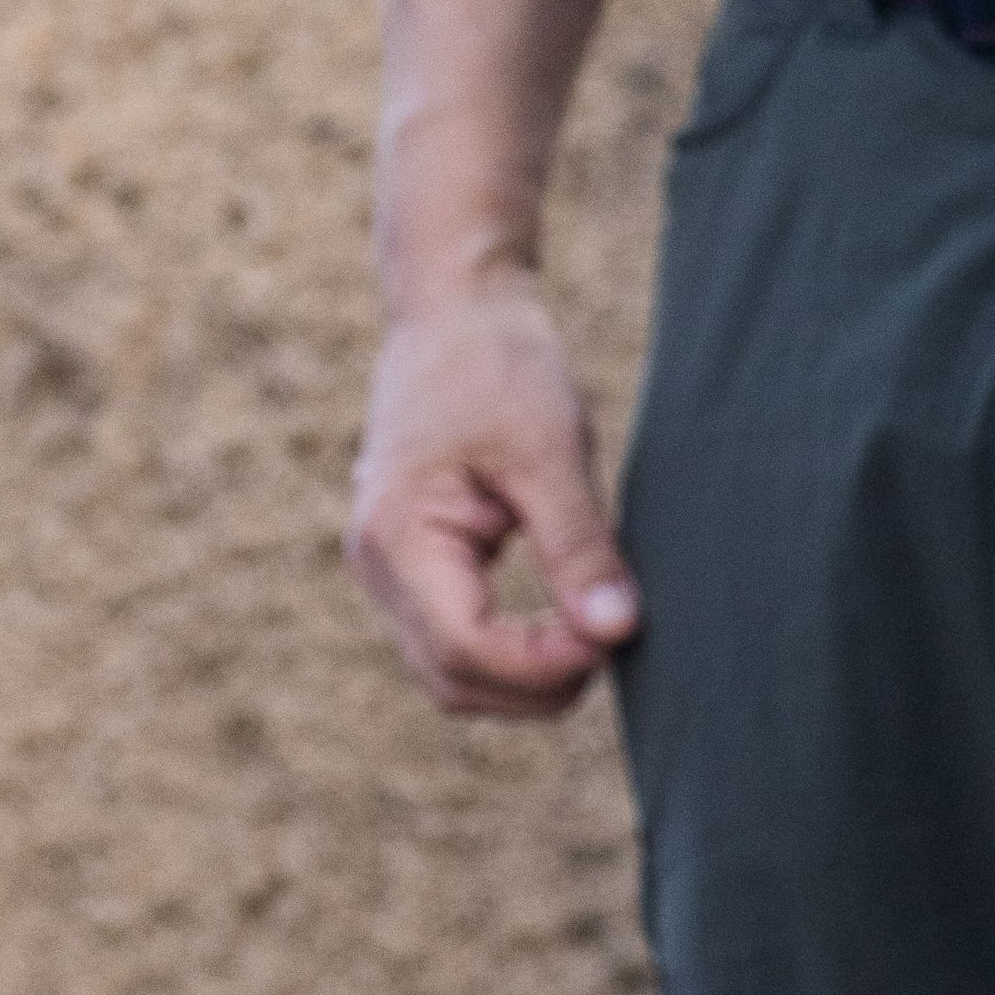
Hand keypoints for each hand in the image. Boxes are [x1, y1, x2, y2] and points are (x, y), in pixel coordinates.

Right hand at [346, 267, 633, 717]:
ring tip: (595, 636)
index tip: (614, 638)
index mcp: (399, 535)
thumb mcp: (551, 449)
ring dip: (522, 676)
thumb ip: (579, 545)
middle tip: (614, 644)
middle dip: (536, 684)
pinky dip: (508, 649)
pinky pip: (452, 638)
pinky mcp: (412, 563)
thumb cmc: (499, 364)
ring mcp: (388, 568)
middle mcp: (378, 564)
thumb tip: (616, 631)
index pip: (465, 648)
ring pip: (449, 671)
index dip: (542, 664)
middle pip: (452, 678)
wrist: (455, 309)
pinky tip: (563, 625)